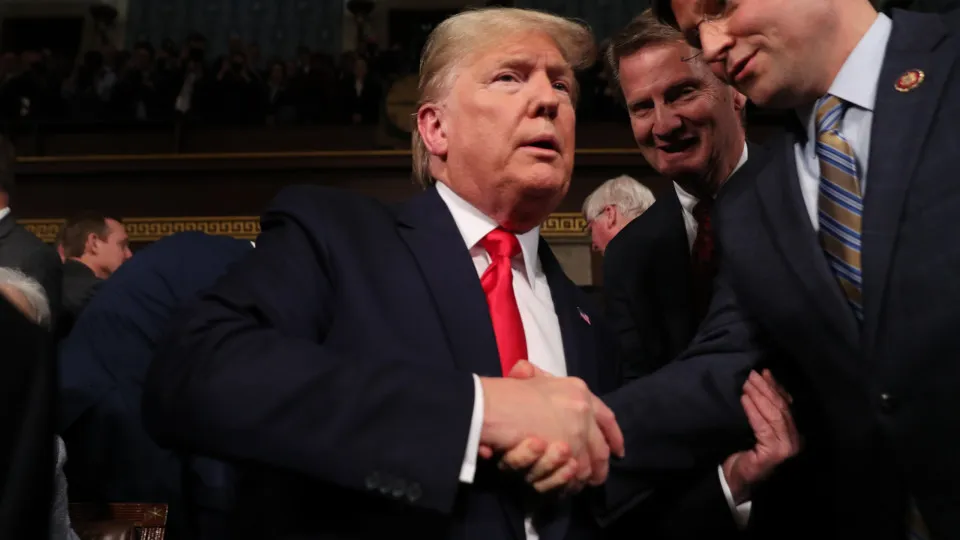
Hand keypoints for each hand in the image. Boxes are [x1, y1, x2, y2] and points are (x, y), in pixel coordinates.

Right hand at [479, 361, 622, 490]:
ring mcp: (579, 431)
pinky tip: (569, 486)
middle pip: (602, 445)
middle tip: (599, 475)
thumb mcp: (526, 376)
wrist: (494, 406)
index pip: (606, 416)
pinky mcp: (569, 450)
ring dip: (587, 476)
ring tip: (582, 484)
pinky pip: (578, 473)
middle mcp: (584, 409)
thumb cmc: (505, 393)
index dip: (613, 435)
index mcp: (578, 389)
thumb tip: (527, 371)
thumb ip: (535, 376)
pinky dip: (574, 482)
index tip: (617, 449)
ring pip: (591, 462)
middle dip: (602, 464)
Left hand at [722, 369, 800, 503]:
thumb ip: (766, 411)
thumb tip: (766, 380)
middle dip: (767, 389)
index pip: (787, 406)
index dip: (776, 387)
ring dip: (759, 396)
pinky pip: (762, 427)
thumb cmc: (748, 454)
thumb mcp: (760, 429)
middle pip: (782, 409)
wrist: (740, 481)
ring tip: (746, 384)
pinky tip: (744, 400)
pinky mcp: (774, 454)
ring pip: (774, 415)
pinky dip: (753, 411)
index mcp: (794, 434)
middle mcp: (795, 442)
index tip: (765, 373)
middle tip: (752, 375)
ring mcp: (787, 449)